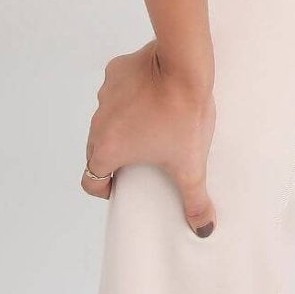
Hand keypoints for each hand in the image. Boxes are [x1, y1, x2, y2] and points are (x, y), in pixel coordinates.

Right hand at [81, 38, 218, 238]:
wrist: (184, 64)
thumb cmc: (183, 115)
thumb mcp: (190, 163)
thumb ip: (195, 199)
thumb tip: (203, 229)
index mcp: (106, 150)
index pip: (91, 179)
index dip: (106, 187)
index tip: (125, 184)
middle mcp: (98, 123)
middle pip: (98, 149)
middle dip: (117, 155)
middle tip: (144, 156)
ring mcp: (105, 94)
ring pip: (108, 118)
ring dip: (124, 123)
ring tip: (154, 122)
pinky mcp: (116, 70)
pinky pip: (119, 89)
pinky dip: (131, 94)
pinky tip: (155, 93)